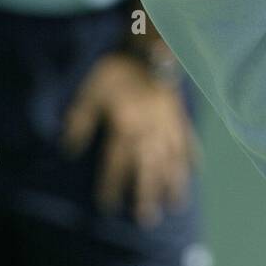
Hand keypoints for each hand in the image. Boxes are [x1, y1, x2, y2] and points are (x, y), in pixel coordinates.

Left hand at [61, 52, 201, 225]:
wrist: (149, 46)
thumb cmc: (117, 69)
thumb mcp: (91, 91)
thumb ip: (80, 121)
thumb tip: (68, 149)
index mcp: (125, 130)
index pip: (116, 166)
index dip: (111, 187)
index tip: (108, 206)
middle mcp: (149, 134)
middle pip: (148, 171)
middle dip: (146, 196)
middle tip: (147, 219)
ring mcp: (168, 126)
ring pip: (172, 162)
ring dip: (173, 184)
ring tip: (175, 205)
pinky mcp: (181, 114)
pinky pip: (189, 139)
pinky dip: (193, 155)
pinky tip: (197, 171)